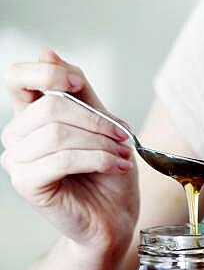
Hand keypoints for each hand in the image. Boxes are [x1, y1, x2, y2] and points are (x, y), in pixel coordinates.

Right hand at [1, 48, 139, 256]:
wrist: (115, 217)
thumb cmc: (109, 171)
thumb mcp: (102, 121)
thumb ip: (78, 90)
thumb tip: (46, 52)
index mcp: (32, 114)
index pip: (16, 78)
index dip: (45, 73)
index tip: (77, 83)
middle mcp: (18, 135)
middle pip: (49, 106)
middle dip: (94, 119)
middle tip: (122, 134)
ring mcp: (18, 161)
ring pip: (57, 133)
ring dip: (101, 142)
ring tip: (122, 153)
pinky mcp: (26, 184)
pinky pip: (62, 159)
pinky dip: (98, 159)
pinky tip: (117, 166)